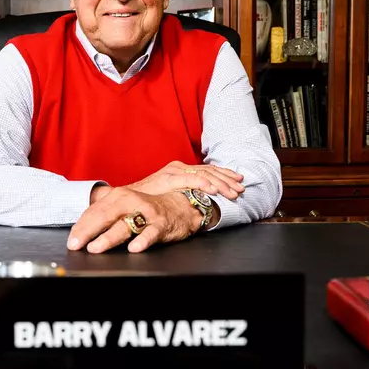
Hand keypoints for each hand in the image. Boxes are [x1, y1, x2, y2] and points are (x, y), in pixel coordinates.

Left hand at [68, 186, 214, 253]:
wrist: (181, 204)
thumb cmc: (147, 207)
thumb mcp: (124, 205)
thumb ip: (104, 213)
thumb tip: (81, 226)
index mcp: (118, 197)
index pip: (94, 211)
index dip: (80, 226)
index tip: (71, 240)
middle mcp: (130, 201)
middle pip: (105, 216)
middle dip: (88, 231)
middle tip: (76, 244)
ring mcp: (146, 213)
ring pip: (125, 225)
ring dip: (109, 237)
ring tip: (96, 247)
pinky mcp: (161, 225)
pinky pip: (151, 233)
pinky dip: (143, 240)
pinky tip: (134, 248)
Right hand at [125, 160, 244, 200]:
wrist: (127, 197)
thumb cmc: (149, 199)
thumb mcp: (170, 194)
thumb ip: (184, 193)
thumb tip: (202, 200)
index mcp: (182, 170)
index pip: (208, 170)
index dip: (225, 175)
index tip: (238, 181)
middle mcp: (180, 167)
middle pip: (210, 171)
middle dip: (228, 180)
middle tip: (241, 188)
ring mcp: (175, 171)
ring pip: (204, 175)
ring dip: (221, 184)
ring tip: (233, 192)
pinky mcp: (170, 178)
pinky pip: (191, 180)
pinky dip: (205, 184)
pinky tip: (214, 191)